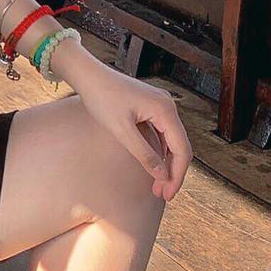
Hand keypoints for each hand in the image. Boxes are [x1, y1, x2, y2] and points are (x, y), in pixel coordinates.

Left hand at [77, 64, 192, 200]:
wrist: (88, 75)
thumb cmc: (101, 98)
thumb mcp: (121, 130)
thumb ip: (143, 154)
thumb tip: (162, 176)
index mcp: (165, 110)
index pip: (182, 150)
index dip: (177, 175)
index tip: (167, 195)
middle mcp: (168, 105)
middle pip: (180, 146)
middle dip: (172, 172)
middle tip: (162, 195)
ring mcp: (160, 105)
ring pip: (171, 141)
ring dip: (165, 163)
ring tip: (156, 186)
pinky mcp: (151, 106)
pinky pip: (161, 133)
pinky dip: (159, 151)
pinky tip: (152, 166)